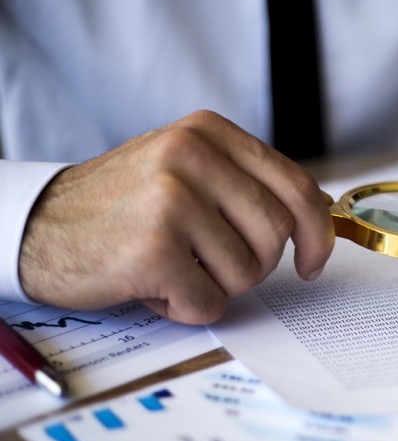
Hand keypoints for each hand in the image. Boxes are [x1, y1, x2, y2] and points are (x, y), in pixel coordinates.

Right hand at [19, 110, 334, 324]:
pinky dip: (186, 307)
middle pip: (276, 234)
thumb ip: (244, 182)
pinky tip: (153, 287)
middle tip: (214, 266)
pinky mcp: (154, 247)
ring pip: (247, 272)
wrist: (37, 227)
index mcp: (209, 133)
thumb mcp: (185, 169)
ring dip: (215, 286)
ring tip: (173, 268)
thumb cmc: (123, 206)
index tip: (313, 263)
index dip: (317, 232)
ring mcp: (173, 199)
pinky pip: (209, 302)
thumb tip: (316, 209)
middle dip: (255, 265)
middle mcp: (192, 155)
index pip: (296, 186)